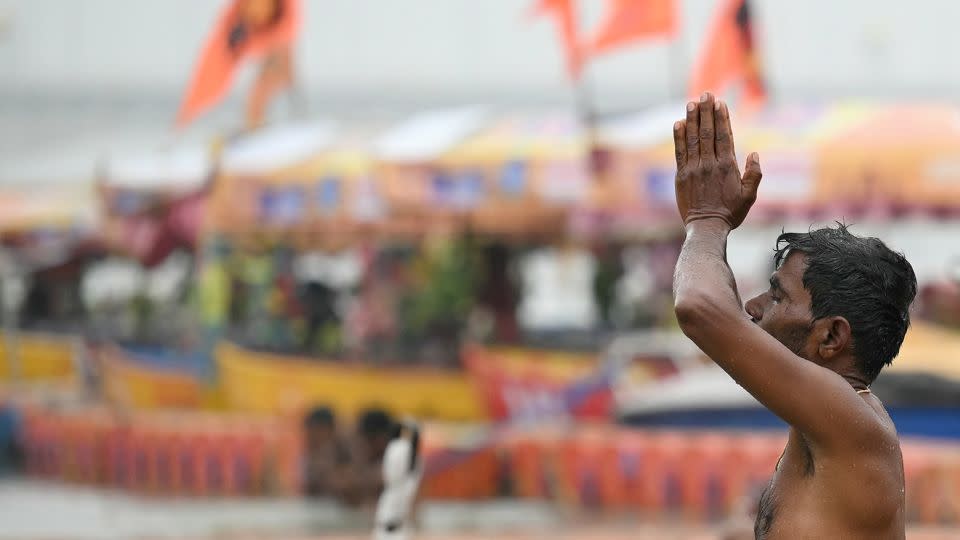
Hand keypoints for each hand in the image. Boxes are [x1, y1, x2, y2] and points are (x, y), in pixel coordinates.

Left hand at [674, 92, 762, 228]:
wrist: (706, 227)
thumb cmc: (730, 213)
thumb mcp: (750, 196)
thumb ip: (754, 174)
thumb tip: (754, 154)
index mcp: (727, 167)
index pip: (725, 136)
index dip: (722, 117)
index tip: (720, 102)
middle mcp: (710, 164)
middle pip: (708, 132)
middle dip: (707, 112)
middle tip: (705, 94)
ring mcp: (694, 169)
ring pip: (693, 139)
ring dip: (693, 119)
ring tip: (692, 103)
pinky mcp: (681, 176)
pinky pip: (680, 152)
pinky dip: (679, 137)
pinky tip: (679, 123)